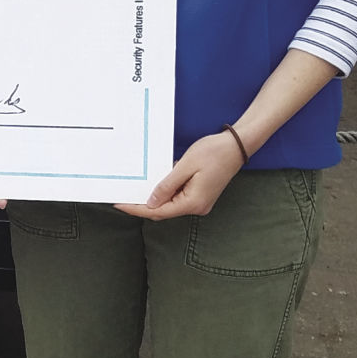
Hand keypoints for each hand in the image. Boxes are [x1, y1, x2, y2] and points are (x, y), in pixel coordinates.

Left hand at [115, 129, 243, 220]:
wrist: (236, 146)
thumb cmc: (213, 153)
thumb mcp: (185, 166)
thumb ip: (167, 186)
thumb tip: (151, 202)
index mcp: (193, 203)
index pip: (158, 211)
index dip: (137, 209)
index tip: (120, 205)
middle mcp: (197, 206)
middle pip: (164, 210)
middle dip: (142, 205)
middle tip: (122, 197)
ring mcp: (200, 201)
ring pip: (170, 204)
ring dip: (153, 198)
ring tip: (133, 190)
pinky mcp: (200, 194)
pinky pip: (178, 196)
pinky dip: (165, 192)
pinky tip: (153, 184)